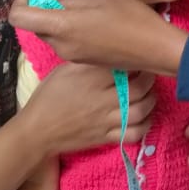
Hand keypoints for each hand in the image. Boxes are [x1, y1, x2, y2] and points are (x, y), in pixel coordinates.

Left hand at [11, 0, 185, 76]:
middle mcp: (60, 45)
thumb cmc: (129, 16)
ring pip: (50, 32)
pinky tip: (90, 21)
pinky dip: (68, 29)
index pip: (18, 17)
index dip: (20, 0)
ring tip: (82, 7)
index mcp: (61, 26)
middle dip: (40, 6)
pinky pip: (64, 41)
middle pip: (34, 24)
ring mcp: (70, 56)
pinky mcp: (81, 60)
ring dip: (56, 18)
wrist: (154, 49)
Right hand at [21, 59, 155, 153]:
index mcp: (90, 78)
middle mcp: (102, 99)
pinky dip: (146, 125)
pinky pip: (135, 133)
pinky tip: (145, 116)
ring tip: (149, 92)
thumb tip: (108, 51)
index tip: (138, 56)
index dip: (135, 60)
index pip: (123, 66)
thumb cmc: (48, 97)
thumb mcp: (64, 71)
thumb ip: (87, 62)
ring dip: (151, 100)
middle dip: (149, 79)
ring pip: (141, 110)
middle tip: (148, 73)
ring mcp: (107, 120)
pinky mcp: (107, 138)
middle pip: (139, 88)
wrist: (37, 131)